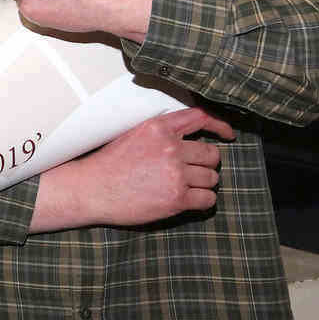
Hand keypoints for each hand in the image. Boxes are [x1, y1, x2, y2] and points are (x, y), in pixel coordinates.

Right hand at [32, 106, 234, 231]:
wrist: (90, 190)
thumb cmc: (108, 165)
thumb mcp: (133, 136)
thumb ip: (161, 132)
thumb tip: (189, 136)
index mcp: (158, 129)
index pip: (201, 118)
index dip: (220, 126)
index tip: (228, 135)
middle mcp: (170, 148)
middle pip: (212, 154)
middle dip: (205, 164)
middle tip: (190, 172)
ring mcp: (174, 174)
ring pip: (212, 178)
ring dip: (202, 184)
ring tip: (182, 188)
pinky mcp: (176, 198)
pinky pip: (208, 199)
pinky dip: (201, 201)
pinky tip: (186, 201)